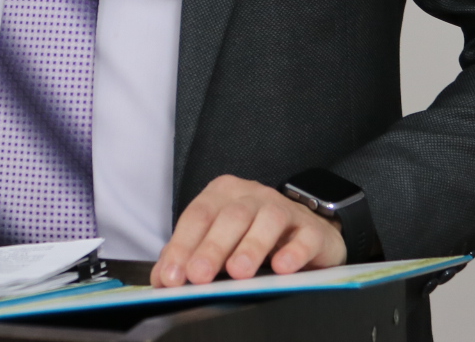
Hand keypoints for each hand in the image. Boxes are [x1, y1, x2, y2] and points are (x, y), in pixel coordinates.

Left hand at [151, 174, 345, 286]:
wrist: (305, 231)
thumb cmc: (253, 235)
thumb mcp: (218, 240)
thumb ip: (190, 255)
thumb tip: (162, 279)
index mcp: (222, 194)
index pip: (197, 216)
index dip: (182, 246)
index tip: (171, 276)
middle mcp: (252, 195)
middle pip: (229, 217)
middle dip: (211, 248)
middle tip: (199, 275)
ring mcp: (284, 209)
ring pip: (266, 221)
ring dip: (250, 247)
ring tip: (238, 272)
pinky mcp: (312, 229)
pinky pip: (304, 237)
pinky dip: (292, 252)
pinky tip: (282, 267)